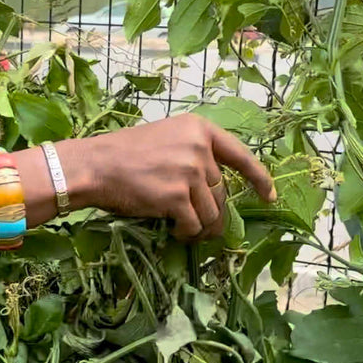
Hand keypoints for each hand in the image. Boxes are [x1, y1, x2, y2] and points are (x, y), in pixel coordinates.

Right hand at [80, 113, 274, 239]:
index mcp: (198, 129)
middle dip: (213, 213)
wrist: (94, 166)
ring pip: (211, 212)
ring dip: (201, 227)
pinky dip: (186, 233)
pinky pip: (194, 225)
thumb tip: (214, 185)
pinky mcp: (178, 197)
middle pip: (221, 191)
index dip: (258, 178)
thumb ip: (192, 153)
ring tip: (183, 231)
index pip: (240, 155)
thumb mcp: (165, 138)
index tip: (268, 196)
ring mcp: (190, 172)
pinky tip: (173, 231)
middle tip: (200, 226)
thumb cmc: (123, 154)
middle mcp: (199, 148)